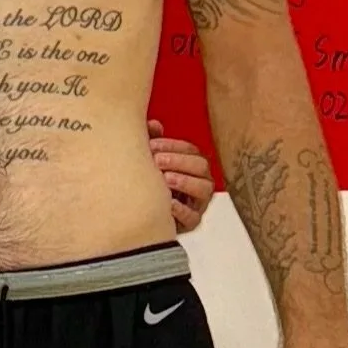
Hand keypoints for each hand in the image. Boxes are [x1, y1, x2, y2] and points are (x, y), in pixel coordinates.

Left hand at [149, 119, 213, 235]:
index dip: (173, 145)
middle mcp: (201, 182)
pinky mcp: (192, 222)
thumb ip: (154, 143)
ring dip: (185, 182)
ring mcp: (199, 203)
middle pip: (201, 166)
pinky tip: (168, 204)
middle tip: (157, 161)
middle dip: (179, 161)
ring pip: (204, 190)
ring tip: (165, 179)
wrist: (143, 218)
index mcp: (193, 166)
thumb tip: (153, 124)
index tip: (152, 145)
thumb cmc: (151, 185)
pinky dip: (181, 210)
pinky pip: (193, 217)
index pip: (191, 150)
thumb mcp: (152, 163)